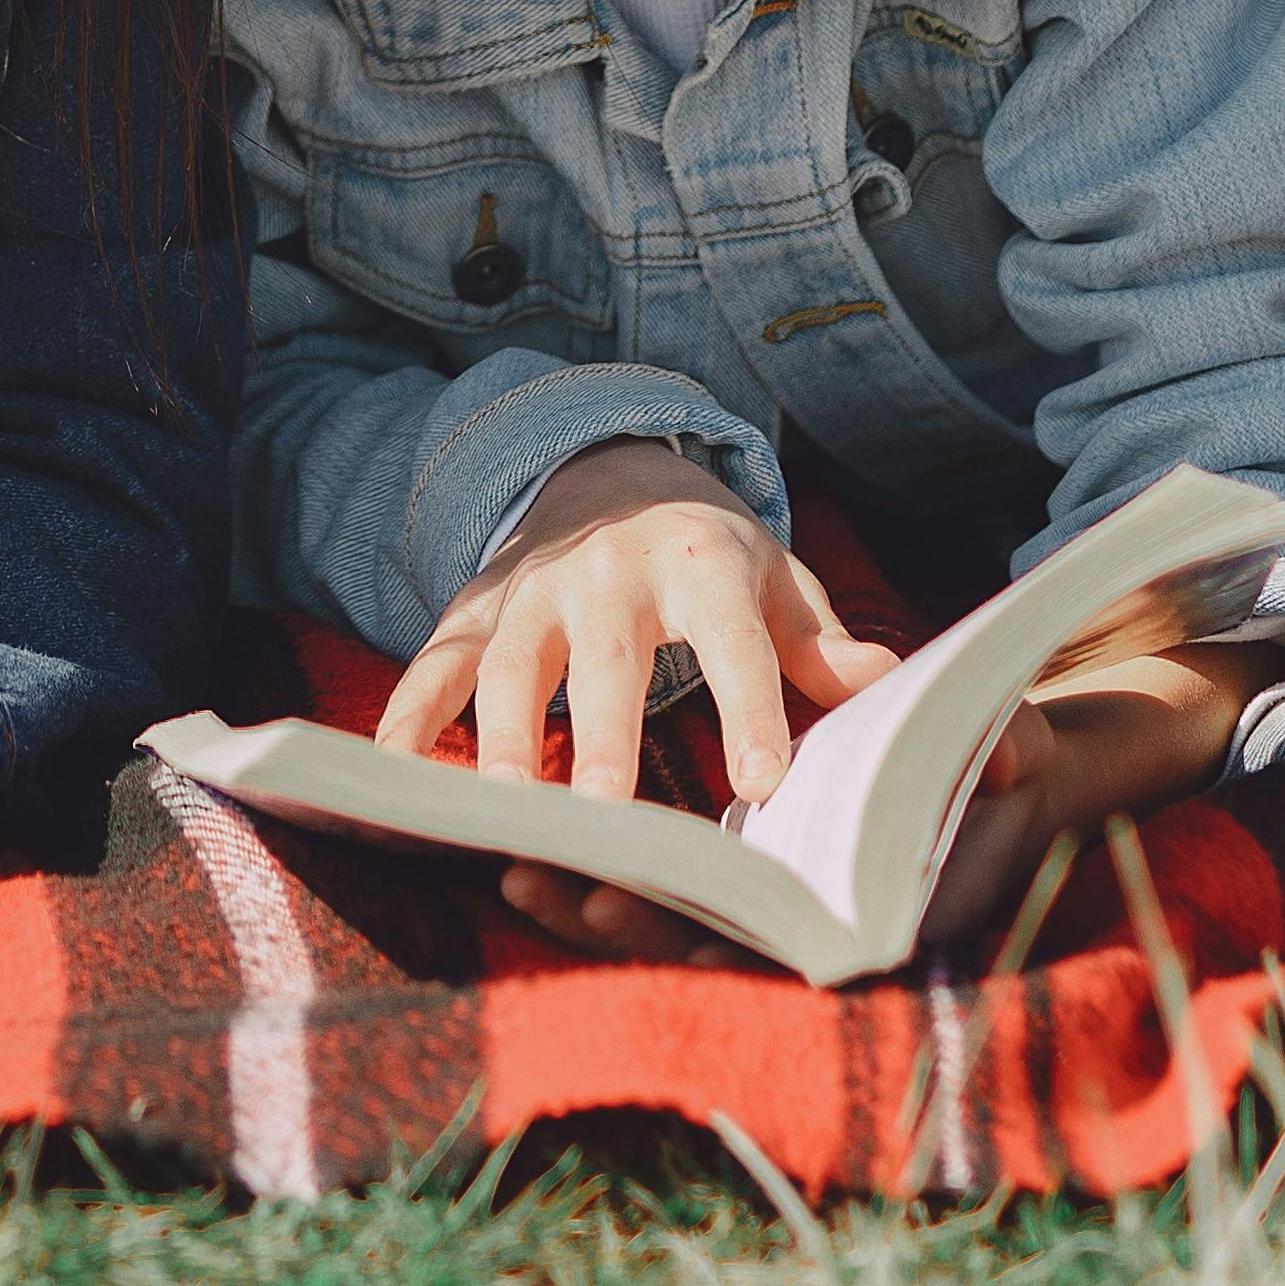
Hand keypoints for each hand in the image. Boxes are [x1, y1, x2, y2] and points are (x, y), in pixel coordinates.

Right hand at [385, 439, 895, 814]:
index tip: (762, 782)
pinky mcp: (476, 608)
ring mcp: (531, 589)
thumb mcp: (775, 581)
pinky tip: (394, 777)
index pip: (732, 641)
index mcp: (700, 563)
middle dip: (604, 736)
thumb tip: (890, 682)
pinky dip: (407, 717)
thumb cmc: (708, 552)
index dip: (750, 708)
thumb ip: (822, 645)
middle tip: (607, 817)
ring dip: (503, 736)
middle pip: (605, 659)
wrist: (607, 468)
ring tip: (508, 810)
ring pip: (508, 664)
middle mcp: (606, 570)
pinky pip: (433, 663)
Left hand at [487, 633, 1284, 964]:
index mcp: (888, 911)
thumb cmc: (1010, 760)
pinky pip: (669, 905)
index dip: (709, 930)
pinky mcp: (752, 898)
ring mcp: (784, 924)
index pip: (787, 942)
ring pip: (677, 934)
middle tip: (547, 888)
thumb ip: (1003, 749)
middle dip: (630, 921)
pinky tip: (529, 859)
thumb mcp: (1013, 742)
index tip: (624, 903)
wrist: (1025, 784)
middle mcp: (830, 937)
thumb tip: (1018, 751)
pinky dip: (606, 886)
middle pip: (713, 948)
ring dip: (595, 909)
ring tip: (515, 872)